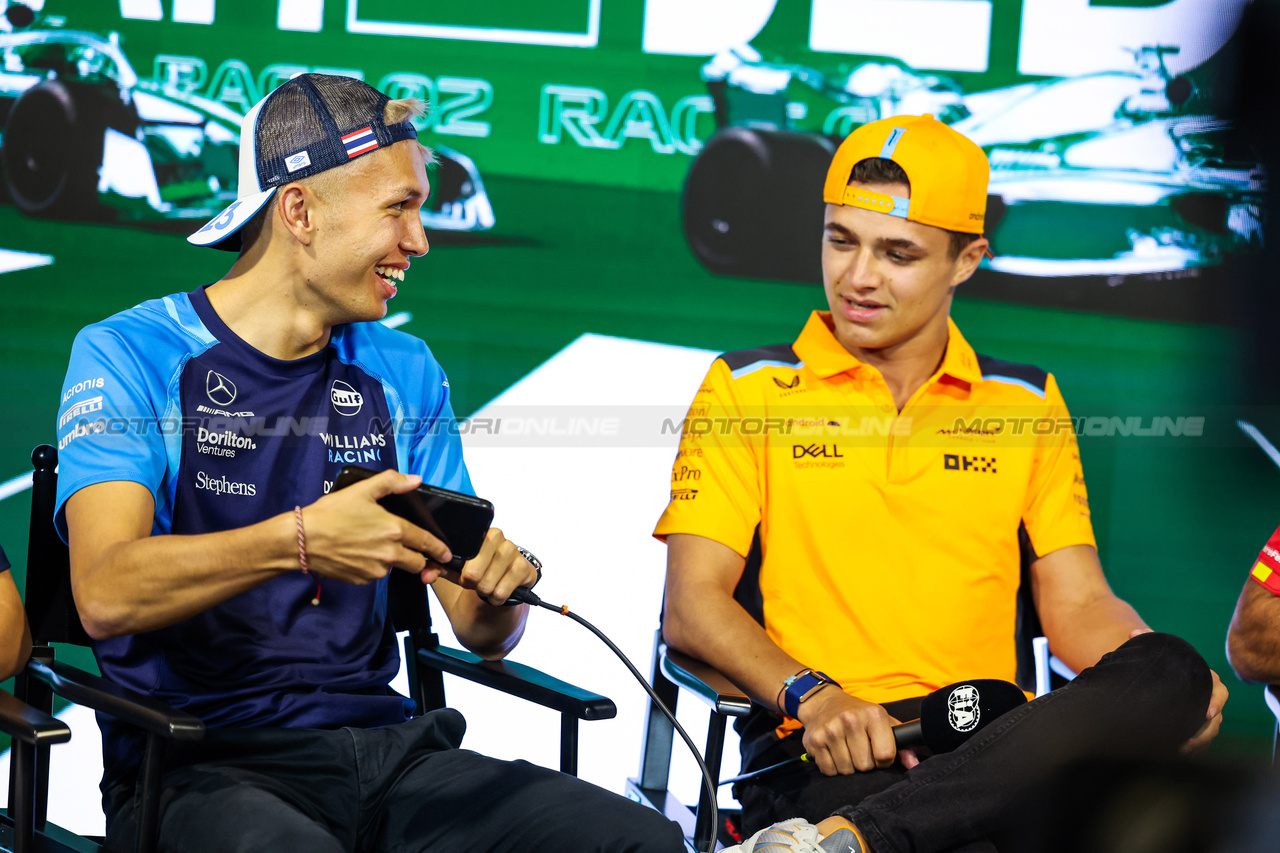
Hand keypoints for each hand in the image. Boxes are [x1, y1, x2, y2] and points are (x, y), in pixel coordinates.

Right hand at [300, 471, 451, 583]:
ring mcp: (376, 570)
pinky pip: (376, 575)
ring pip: (395, 568)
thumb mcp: (362, 490)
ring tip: (374, 545)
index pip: (426, 542)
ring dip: (393, 561)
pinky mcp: (362, 580)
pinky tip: (360, 554)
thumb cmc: (331, 513)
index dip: (439, 549)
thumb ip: (392, 482)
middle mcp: (389, 553)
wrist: (301, 540)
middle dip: (420, 559)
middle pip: (417, 563)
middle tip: (415, 552)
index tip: (447, 555)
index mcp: (394, 529)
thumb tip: (415, 480)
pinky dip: (374, 567)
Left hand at [427, 528, 537, 605]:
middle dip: (472, 584)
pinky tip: (500, 590)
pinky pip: (501, 592)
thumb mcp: (455, 569)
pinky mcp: (525, 567)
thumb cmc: (477, 571)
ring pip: (487, 584)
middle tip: (478, 582)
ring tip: (489, 585)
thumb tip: (425, 575)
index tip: (465, 575)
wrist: (501, 583)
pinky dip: (497, 598)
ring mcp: (514, 551)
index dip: (461, 571)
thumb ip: (436, 569)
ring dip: (485, 592)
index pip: (463, 553)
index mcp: (479, 532)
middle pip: (473, 573)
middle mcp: (498, 536)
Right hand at [797, 687, 915, 774]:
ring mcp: (830, 729)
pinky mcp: (814, 740)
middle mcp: (851, 719)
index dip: (884, 760)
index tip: (878, 753)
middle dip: (864, 764)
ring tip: (846, 750)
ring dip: (848, 766)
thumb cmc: (859, 715)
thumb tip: (915, 765)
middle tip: (859, 750)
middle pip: (865, 766)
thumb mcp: (883, 722)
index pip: (885, 755)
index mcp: (873, 714)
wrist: (823, 702)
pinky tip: (833, 752)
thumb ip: (903, 744)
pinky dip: (832, 768)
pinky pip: (829, 771)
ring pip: (846, 771)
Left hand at [1129, 629, 1228, 753]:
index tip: (1206, 712)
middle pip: (1217, 717)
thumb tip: (1134, 634)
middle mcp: (1207, 697)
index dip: (1216, 701)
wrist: (1156, 679)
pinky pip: (1201, 739)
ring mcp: (1204, 714)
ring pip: (1210, 731)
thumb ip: (1147, 641)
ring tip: (1182, 748)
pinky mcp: (1196, 726)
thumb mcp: (1154, 652)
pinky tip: (1179, 751)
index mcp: (1202, 679)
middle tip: (1190, 740)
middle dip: (1206, 730)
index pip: (1219, 690)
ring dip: (1199, 741)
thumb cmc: (1158, 663)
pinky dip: (1194, 746)